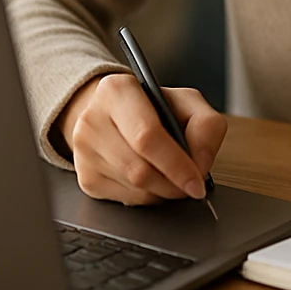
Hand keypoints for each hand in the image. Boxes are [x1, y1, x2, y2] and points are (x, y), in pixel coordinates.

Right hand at [57, 73, 226, 204]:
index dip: (176, 164)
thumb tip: (200, 163)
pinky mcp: (85, 178)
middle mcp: (92, 119)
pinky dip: (148, 196)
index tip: (197, 182)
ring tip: (173, 176)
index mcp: (117, 90)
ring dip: (163, 191)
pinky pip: (126, 199)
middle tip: (191, 185)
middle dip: (173, 183)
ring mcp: (84, 151)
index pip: (147, 136)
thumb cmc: (152, 108)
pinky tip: (153, 179)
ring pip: (134, 188)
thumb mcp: (187, 102)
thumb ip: (206, 125)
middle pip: (139, 169)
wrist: (114, 114)